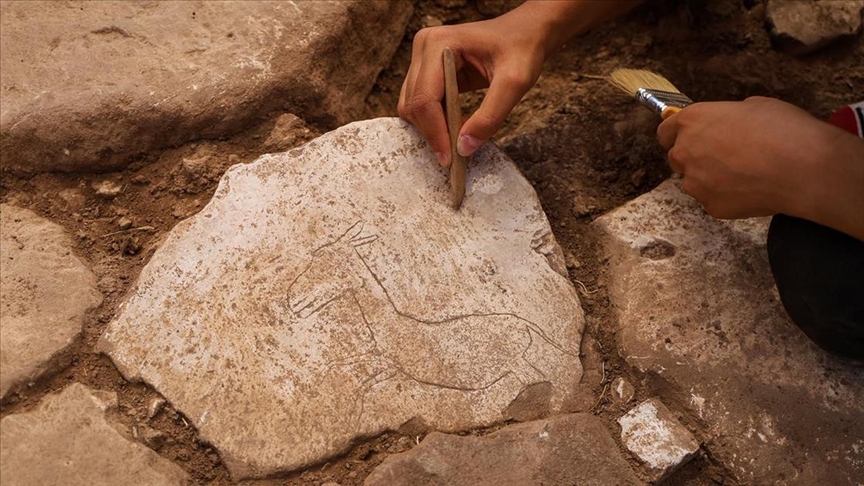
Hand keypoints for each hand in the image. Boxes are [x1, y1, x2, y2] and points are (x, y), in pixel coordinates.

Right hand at [398, 13, 546, 167]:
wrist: (527, 33)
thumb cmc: (522, 49)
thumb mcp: (515, 83)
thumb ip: (490, 117)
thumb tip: (464, 148)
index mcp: (439, 44)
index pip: (425, 98)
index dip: (435, 132)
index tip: (449, 159)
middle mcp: (424, 47)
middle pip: (414, 105)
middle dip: (434, 133)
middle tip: (457, 156)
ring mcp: (423, 58)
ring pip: (413, 107)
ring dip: (433, 129)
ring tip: (459, 140)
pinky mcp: (428, 70)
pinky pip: (422, 104)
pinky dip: (436, 121)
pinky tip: (457, 127)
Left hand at [657, 97, 863, 239]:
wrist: (802, 168)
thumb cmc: (783, 130)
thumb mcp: (755, 106)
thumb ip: (729, 116)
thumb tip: (729, 124)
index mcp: (693, 120)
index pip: (665, 132)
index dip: (675, 135)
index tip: (685, 138)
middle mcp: (686, 151)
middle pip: (677, 158)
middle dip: (694, 158)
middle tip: (724, 157)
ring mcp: (695, 182)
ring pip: (695, 182)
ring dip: (711, 179)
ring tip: (744, 174)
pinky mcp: (710, 205)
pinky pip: (713, 200)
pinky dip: (727, 196)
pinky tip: (751, 189)